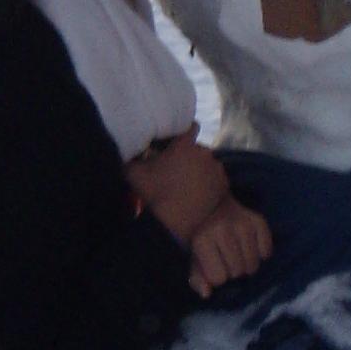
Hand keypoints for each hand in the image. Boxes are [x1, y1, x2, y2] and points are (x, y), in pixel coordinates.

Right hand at [124, 129, 228, 244]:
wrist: (181, 223)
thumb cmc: (157, 195)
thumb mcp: (134, 174)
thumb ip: (130, 158)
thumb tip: (126, 149)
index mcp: (184, 145)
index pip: (191, 126)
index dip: (184, 132)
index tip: (178, 140)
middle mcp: (204, 152)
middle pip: (196, 150)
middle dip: (188, 157)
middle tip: (175, 170)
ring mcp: (217, 169)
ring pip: (207, 164)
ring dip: (199, 170)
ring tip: (187, 185)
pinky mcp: (224, 184)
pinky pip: (215, 179)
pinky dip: (208, 184)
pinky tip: (198, 194)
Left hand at [186, 197, 273, 297]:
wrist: (211, 207)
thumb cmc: (202, 239)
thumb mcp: (194, 260)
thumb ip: (197, 279)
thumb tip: (206, 294)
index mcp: (202, 240)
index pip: (218, 278)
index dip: (216, 276)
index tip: (213, 265)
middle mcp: (223, 230)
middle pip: (237, 272)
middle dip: (232, 271)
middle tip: (227, 259)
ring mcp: (243, 224)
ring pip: (253, 266)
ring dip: (247, 265)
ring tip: (238, 254)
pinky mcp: (258, 220)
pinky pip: (266, 252)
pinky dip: (261, 253)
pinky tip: (251, 246)